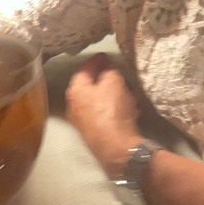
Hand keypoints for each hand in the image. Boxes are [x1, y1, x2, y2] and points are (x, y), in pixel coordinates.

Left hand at [65, 53, 141, 176]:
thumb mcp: (114, 83)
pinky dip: (115, 109)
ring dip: (114, 96)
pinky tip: (129, 111)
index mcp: (75, 90)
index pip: (84, 68)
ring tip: (129, 95)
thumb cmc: (113, 111)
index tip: (106, 55)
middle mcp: (73, 106)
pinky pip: (104, 114)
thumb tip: (106, 67)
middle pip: (91, 86)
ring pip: (99, 101)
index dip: (97, 60)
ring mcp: (82, 122)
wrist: (117, 149)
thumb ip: (109, 70)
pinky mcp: (93, 134)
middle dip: (107, 80)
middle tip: (120, 76)